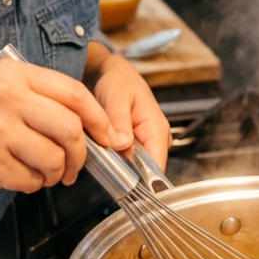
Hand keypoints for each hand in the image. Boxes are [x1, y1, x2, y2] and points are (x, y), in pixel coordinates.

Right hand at [0, 59, 122, 195]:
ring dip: (54, 174)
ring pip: (53, 160)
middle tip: (74, 166)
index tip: (108, 135)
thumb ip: (34, 95)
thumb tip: (85, 122)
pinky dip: (30, 185)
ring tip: (41, 173)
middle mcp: (6, 99)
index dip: (99, 118)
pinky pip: (29, 182)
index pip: (74, 93)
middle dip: (81, 154)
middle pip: (71, 129)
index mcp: (12, 74)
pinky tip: (15, 177)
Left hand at [83, 44, 170, 183]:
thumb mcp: (116, 97)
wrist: (115, 73)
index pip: (157, 168)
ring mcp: (149, 143)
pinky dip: (116, 159)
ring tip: (100, 154)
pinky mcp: (139, 145)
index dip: (141, 182)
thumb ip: (119, 121)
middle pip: (146, 172)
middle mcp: (157, 139)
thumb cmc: (118, 81)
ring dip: (118, 166)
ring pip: (137, 168)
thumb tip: (122, 145)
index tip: (119, 185)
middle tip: (101, 165)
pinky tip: (104, 151)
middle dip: (124, 173)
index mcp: (157, 129)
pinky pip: (130, 160)